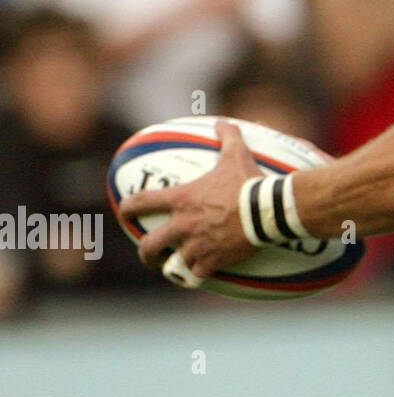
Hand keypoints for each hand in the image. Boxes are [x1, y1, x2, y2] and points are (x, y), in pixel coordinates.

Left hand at [118, 120, 261, 280]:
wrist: (268, 210)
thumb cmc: (250, 182)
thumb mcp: (237, 155)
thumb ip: (227, 136)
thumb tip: (222, 121)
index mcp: (183, 200)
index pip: (142, 203)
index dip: (127, 208)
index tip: (123, 212)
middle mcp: (183, 225)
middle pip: (150, 245)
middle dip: (146, 253)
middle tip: (150, 254)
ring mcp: (197, 246)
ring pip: (173, 266)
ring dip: (173, 268)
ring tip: (177, 270)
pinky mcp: (213, 261)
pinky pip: (197, 275)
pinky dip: (198, 275)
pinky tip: (201, 276)